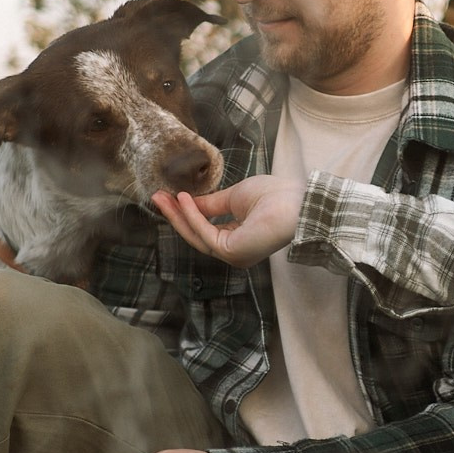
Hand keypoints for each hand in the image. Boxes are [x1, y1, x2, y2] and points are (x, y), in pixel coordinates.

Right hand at [153, 177, 304, 266]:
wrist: (296, 202)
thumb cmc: (276, 197)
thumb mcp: (234, 197)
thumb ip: (210, 205)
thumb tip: (187, 202)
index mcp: (239, 239)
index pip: (206, 229)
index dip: (186, 213)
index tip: (168, 197)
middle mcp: (235, 252)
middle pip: (197, 235)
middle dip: (175, 216)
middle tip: (156, 197)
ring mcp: (233, 255)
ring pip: (197, 236)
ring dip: (177, 216)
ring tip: (161, 197)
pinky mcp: (232, 253)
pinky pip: (204, 233)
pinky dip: (192, 216)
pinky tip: (183, 200)